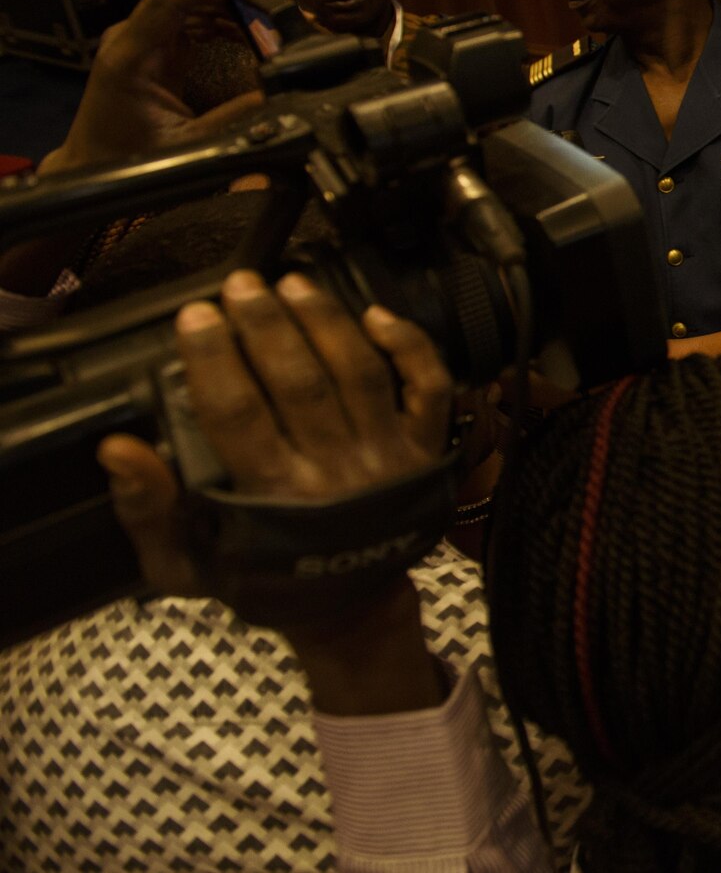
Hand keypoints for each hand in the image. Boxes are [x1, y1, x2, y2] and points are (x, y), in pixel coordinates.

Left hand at [41, 0, 270, 174]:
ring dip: (228, 7)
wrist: (91, 165)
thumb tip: (279, 95)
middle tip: (276, 0)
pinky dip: (217, 22)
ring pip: (187, 6)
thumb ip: (234, 118)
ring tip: (268, 20)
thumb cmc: (127, 158)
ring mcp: (137, 42)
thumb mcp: (186, 145)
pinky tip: (245, 33)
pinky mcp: (148, 50)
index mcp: (130, 56)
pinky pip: (186, 22)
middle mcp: (129, 39)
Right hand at [99, 270, 451, 636]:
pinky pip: (429, 388)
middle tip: (241, 284)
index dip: (214, 358)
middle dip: (267, 325)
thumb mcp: (183, 562)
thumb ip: (147, 507)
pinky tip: (376, 314)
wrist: (350, 610)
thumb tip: (117, 449)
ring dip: (325, 321)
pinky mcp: (428, 451)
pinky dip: (409, 346)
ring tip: (293, 283)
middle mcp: (335, 474)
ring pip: (359, 373)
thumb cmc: (261, 580)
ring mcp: (388, 458)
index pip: (237, 412)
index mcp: (273, 499)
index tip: (195, 316)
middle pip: (300, 382)